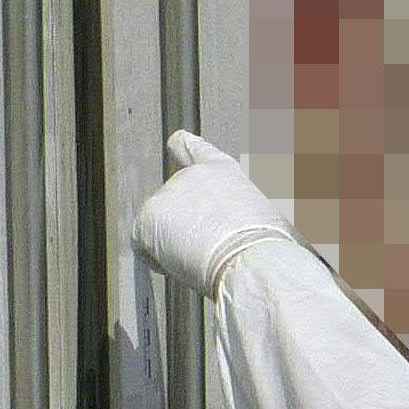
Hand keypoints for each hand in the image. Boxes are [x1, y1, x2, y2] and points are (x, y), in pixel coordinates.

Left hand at [131, 132, 306, 294]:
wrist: (250, 258)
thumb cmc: (266, 245)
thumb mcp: (266, 220)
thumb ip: (244, 215)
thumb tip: (241, 230)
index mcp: (223, 171)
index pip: (196, 150)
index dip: (185, 146)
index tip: (176, 140)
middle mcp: (191, 176)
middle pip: (175, 201)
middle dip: (184, 226)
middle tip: (205, 251)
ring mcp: (166, 195)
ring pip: (159, 226)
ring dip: (173, 245)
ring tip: (200, 262)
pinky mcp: (148, 218)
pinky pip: (143, 245)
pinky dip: (158, 260)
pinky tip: (180, 268)